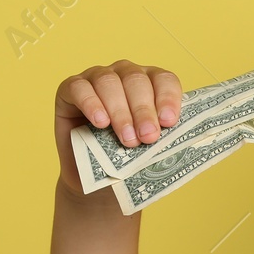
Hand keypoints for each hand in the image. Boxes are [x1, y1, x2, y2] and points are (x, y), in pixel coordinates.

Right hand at [54, 60, 182, 196]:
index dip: (167, 98)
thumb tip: (183, 142)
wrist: (92, 178)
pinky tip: (101, 122)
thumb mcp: (150, 151)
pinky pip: (79, 88)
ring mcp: (96, 78)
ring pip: (109, 82)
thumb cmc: (127, 160)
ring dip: (120, 111)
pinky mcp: (70, 89)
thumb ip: (163, 140)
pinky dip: (91, 103)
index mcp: (151, 84)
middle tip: (148, 137)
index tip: (169, 122)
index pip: (163, 80)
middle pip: (136, 80)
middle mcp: (124, 75)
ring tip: (127, 139)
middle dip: (144, 110)